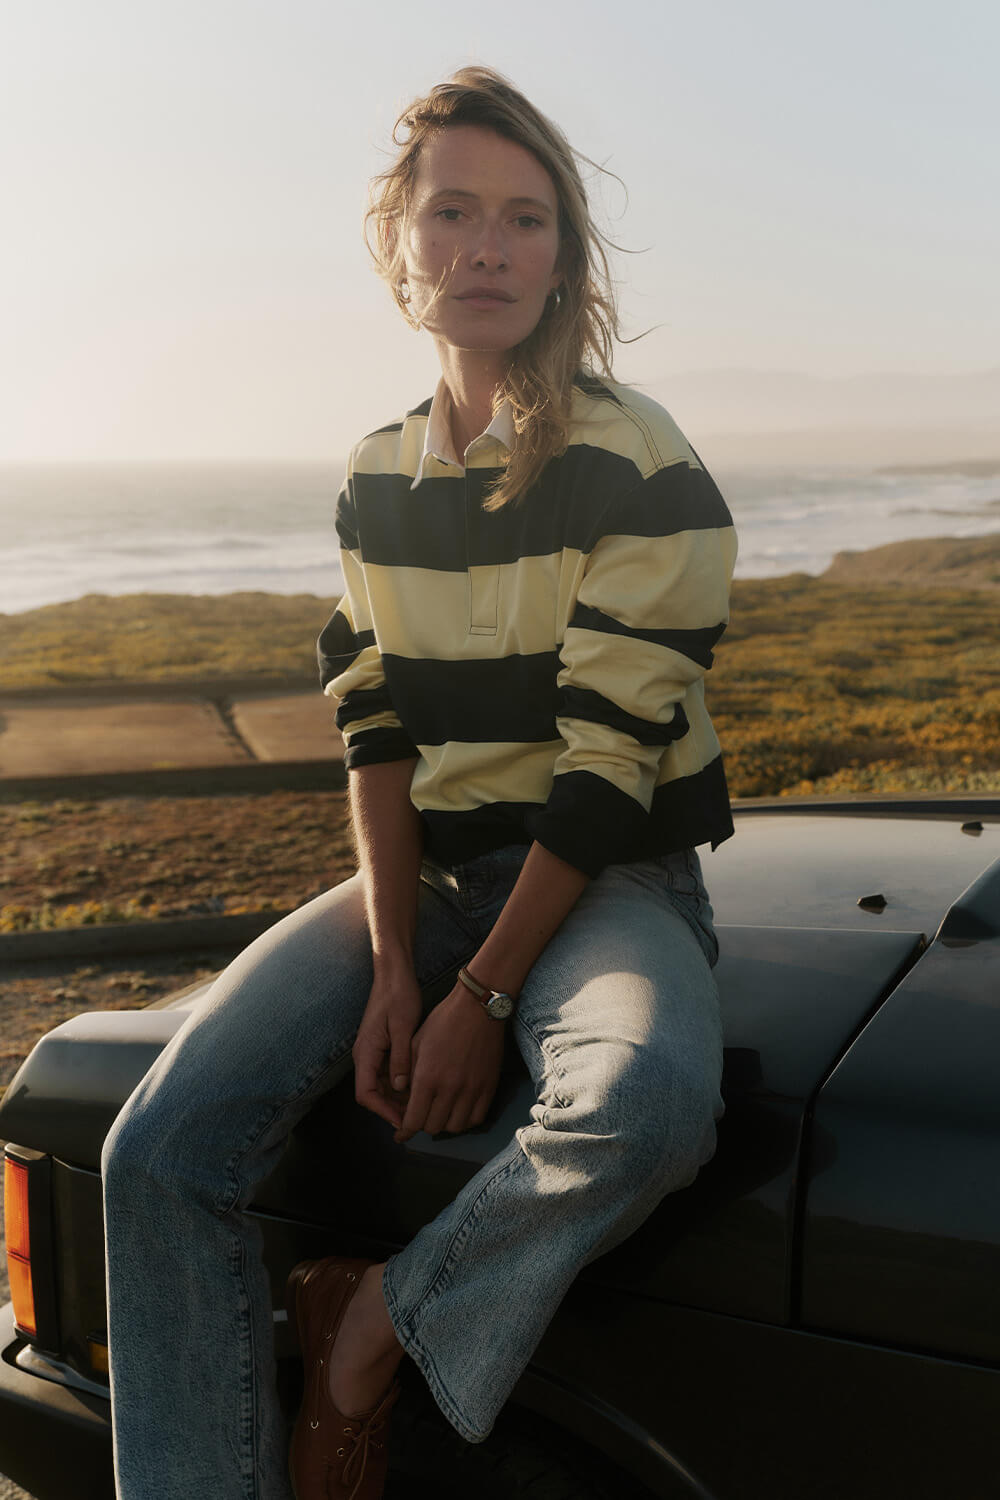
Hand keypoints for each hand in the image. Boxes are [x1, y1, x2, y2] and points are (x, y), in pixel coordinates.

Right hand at [352, 967, 422, 1128]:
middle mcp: (365, 1056)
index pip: (365, 1094)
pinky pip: (389, 1073)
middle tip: (419, 1116)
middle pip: (373, 1094)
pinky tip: (421, 1084)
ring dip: (399, 1096)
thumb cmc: (397, 995)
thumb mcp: (402, 1026)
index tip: (404, 1121)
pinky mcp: (382, 1047)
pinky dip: (402, 1082)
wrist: (393, 973)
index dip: (383, 1111)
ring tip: (423, 1103)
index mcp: (366, 1052)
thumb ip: (401, 1058)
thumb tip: (402, 1088)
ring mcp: (373, 1052)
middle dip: (393, 1108)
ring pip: (382, 1085)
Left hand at [395, 982, 506, 1143]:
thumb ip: (408, 1073)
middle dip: (422, 1125)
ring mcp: (471, 1090)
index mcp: (427, 1078)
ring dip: (444, 1123)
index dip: (405, 1131)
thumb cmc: (443, 1021)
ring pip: (455, 1127)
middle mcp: (450, 1089)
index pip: (413, 1120)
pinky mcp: (488, 1087)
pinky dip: (465, 1119)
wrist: (478, 1008)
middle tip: (420, 1116)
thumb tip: (402, 1098)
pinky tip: (458, 1110)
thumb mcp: (416, 1044)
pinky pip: (476, 1118)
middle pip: (432, 1127)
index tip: (401, 1134)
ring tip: (439, 1112)